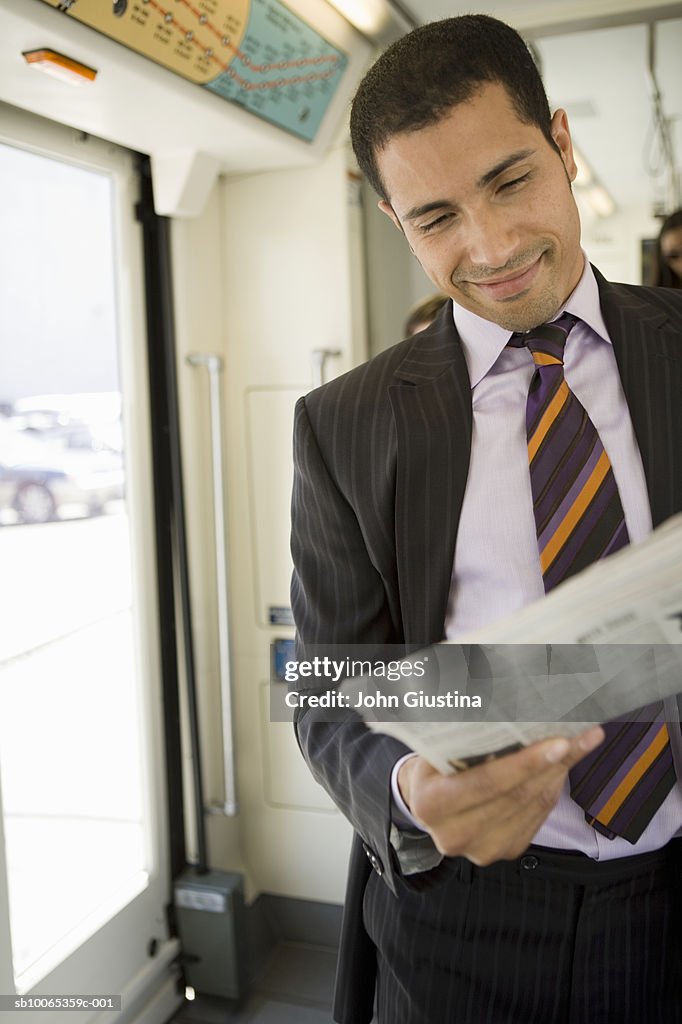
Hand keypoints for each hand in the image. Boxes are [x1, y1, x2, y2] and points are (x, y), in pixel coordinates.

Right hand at [397, 727, 604, 865]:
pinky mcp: (505, 851)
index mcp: (432, 805)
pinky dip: (552, 788)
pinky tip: (562, 765)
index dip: (526, 763)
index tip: (560, 742)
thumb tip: (511, 712)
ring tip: (580, 743)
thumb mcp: (435, 748)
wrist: (426, 802)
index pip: (487, 782)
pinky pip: (538, 816)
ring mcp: (482, 849)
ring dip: (559, 773)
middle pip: (517, 795)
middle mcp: (456, 835)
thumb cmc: (432, 765)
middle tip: (581, 736)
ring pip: (533, 806)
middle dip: (554, 763)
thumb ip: (466, 738)